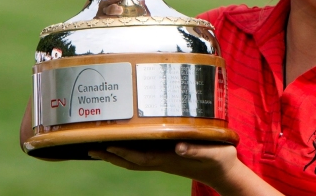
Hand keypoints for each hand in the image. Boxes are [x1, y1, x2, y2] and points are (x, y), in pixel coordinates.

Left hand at [89, 143, 241, 192]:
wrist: (224, 172)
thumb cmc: (220, 159)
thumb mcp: (212, 152)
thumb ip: (196, 150)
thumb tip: (178, 147)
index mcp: (170, 159)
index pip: (141, 157)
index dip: (123, 152)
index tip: (107, 145)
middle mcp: (163, 161)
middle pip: (131, 161)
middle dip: (110, 156)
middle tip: (90, 148)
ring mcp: (164, 160)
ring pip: (134, 161)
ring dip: (116, 156)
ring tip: (99, 148)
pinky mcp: (168, 157)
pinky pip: (143, 156)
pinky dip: (128, 152)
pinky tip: (124, 145)